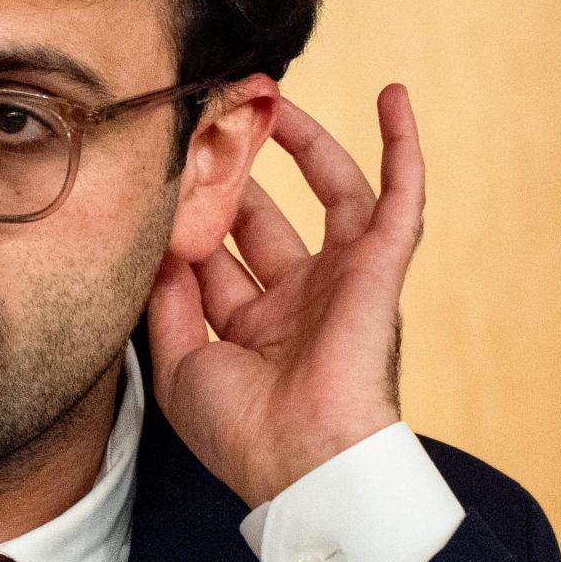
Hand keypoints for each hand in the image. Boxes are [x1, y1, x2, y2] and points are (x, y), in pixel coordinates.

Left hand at [147, 84, 424, 506]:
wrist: (303, 463)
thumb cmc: (244, 433)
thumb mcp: (181, 365)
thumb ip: (167, 301)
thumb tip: (158, 244)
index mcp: (257, 327)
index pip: (219, 255)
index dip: (192, 215)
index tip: (164, 170)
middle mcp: (301, 298)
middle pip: (266, 217)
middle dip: (239, 171)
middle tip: (213, 122)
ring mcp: (343, 279)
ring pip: (330, 194)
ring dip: (308, 144)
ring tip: (276, 98)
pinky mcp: (381, 267)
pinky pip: (402, 197)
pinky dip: (402, 147)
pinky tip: (391, 98)